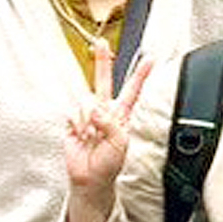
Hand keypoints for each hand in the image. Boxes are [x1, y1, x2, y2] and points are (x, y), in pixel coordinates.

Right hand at [65, 38, 152, 195]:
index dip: (140, 75)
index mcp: (121, 115)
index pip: (132, 91)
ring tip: (90, 137)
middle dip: (102, 61)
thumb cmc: (109, 164)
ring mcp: (87, 115)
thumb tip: (95, 110)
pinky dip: (77, 125)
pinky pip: (72, 112)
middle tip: (101, 43)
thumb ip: (111, 124)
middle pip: (104, 80)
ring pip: (85, 101)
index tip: (150, 58)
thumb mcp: (119, 144)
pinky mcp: (72, 121)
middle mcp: (104, 111)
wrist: (90, 178)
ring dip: (87, 120)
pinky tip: (80, 136)